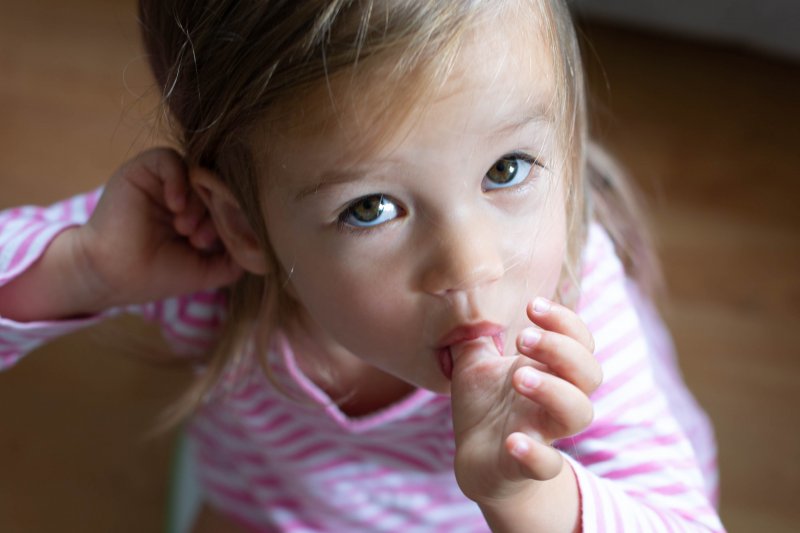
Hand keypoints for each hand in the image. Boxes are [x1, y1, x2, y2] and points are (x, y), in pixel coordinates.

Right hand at [72, 147, 242, 311]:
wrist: (115, 276)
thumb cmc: (157, 274)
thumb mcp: (208, 269)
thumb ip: (235, 257)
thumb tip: (264, 248)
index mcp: (199, 213)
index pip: (229, 200)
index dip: (228, 219)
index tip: (212, 245)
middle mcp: (183, 193)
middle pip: (216, 186)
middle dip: (214, 212)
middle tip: (199, 239)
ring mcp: (163, 181)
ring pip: (197, 173)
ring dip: (197, 202)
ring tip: (185, 230)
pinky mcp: (142, 170)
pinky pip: (170, 158)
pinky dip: (179, 181)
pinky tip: (176, 208)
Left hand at [450, 297, 600, 504]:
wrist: (476, 462)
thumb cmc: (484, 406)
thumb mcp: (474, 360)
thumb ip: (475, 329)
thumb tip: (463, 289)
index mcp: (548, 369)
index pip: (579, 340)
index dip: (565, 320)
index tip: (532, 305)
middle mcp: (555, 399)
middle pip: (590, 372)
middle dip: (561, 349)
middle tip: (523, 338)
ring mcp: (544, 432)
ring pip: (578, 413)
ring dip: (553, 390)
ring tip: (518, 377)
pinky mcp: (527, 466)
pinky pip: (546, 465)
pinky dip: (534, 454)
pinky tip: (512, 441)